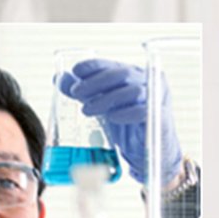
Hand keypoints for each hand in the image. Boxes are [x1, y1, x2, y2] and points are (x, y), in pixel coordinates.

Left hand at [58, 59, 181, 184]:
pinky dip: (126, 113)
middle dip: (95, 82)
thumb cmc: (125, 126)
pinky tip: (112, 118)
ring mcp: (155, 98)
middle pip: (121, 74)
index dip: (94, 66)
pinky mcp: (159, 117)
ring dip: (106, 99)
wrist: (145, 152)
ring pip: (131, 91)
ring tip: (86, 110)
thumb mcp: (102, 107)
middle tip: (75, 93)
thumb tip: (60, 79)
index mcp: (132, 75)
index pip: (112, 65)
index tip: (76, 71)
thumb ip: (84, 92)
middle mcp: (146, 82)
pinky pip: (144, 111)